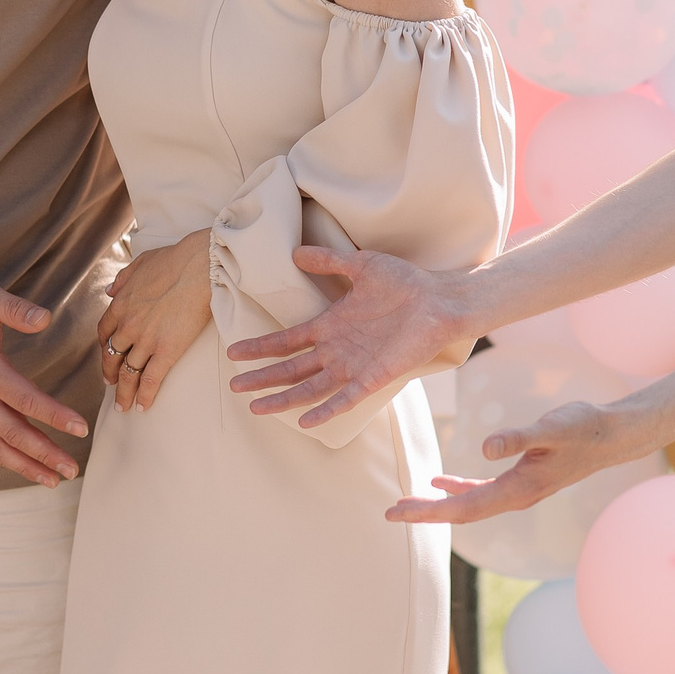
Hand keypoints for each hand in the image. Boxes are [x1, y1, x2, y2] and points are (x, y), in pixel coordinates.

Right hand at [0, 282, 84, 484]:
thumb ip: (17, 309)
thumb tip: (46, 318)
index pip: (26, 400)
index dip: (56, 416)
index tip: (81, 428)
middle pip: (13, 434)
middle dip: (45, 454)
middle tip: (72, 469)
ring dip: (24, 467)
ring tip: (52, 479)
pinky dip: (0, 459)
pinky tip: (19, 466)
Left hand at [97, 230, 211, 410]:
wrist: (199, 267)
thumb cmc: (175, 260)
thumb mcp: (140, 263)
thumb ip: (122, 279)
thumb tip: (109, 290)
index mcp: (121, 304)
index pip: (104, 332)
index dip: (104, 347)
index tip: (107, 356)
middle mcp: (128, 325)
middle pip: (112, 356)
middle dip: (110, 374)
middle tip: (111, 386)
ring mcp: (146, 340)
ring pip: (128, 373)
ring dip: (124, 393)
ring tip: (123, 406)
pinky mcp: (166, 351)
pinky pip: (150, 379)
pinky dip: (144, 396)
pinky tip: (143, 407)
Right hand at [225, 245, 470, 428]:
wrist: (440, 299)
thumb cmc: (405, 282)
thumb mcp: (361, 265)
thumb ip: (328, 261)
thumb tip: (295, 252)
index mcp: (331, 326)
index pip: (287, 341)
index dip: (261, 347)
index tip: (234, 351)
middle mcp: (338, 350)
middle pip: (291, 369)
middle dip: (262, 377)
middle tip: (234, 386)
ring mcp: (354, 366)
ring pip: (310, 388)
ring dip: (283, 399)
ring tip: (256, 408)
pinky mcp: (374, 377)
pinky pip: (345, 399)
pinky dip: (325, 410)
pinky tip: (305, 422)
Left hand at [384, 400, 637, 523]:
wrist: (612, 435)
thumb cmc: (583, 427)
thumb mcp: (550, 427)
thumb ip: (518, 437)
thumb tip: (484, 448)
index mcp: (518, 490)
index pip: (464, 508)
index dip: (429, 512)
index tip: (397, 513)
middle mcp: (516, 497)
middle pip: (462, 513)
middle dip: (425, 514)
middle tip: (389, 513)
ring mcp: (519, 491)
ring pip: (469, 505)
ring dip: (437, 505)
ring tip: (406, 505)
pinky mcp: (521, 479)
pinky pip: (481, 492)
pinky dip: (458, 490)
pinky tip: (441, 483)